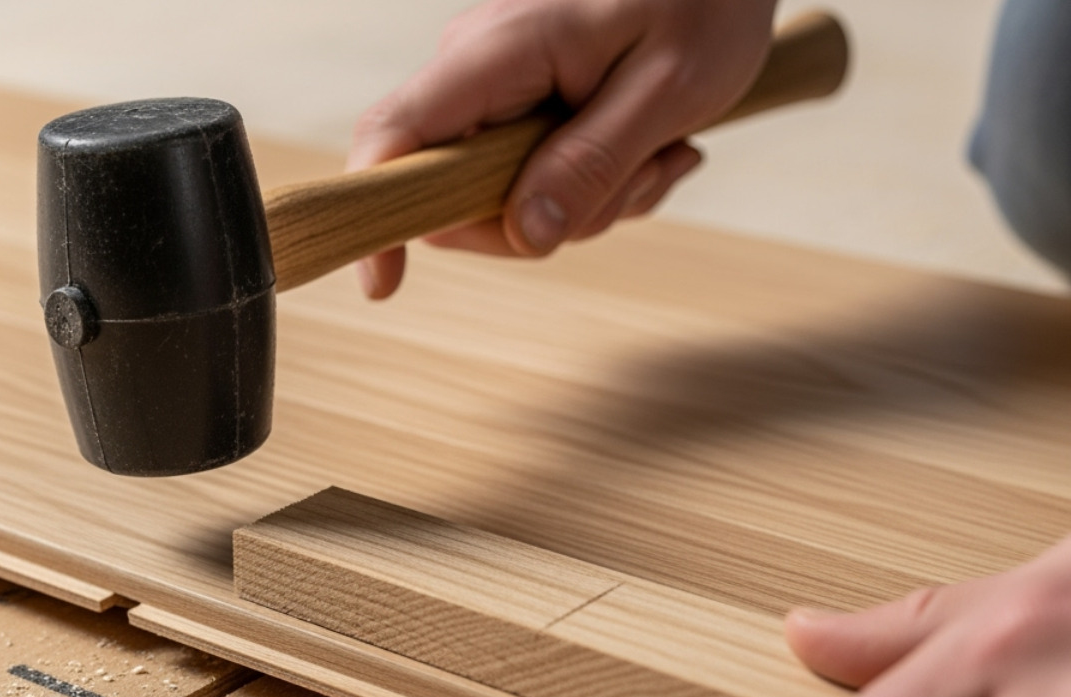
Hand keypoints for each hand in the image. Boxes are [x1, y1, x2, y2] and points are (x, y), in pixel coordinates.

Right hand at [347, 0, 776, 297]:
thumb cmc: (702, 1)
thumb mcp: (667, 89)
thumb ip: (592, 162)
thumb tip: (529, 233)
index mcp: (494, 53)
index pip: (395, 135)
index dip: (378, 214)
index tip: (382, 284)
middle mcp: (474, 71)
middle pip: (458, 198)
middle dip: (553, 217)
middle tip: (641, 175)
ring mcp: (494, 92)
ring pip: (507, 201)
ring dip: (592, 202)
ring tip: (659, 150)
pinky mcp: (518, 108)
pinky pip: (535, 183)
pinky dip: (599, 185)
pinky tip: (650, 147)